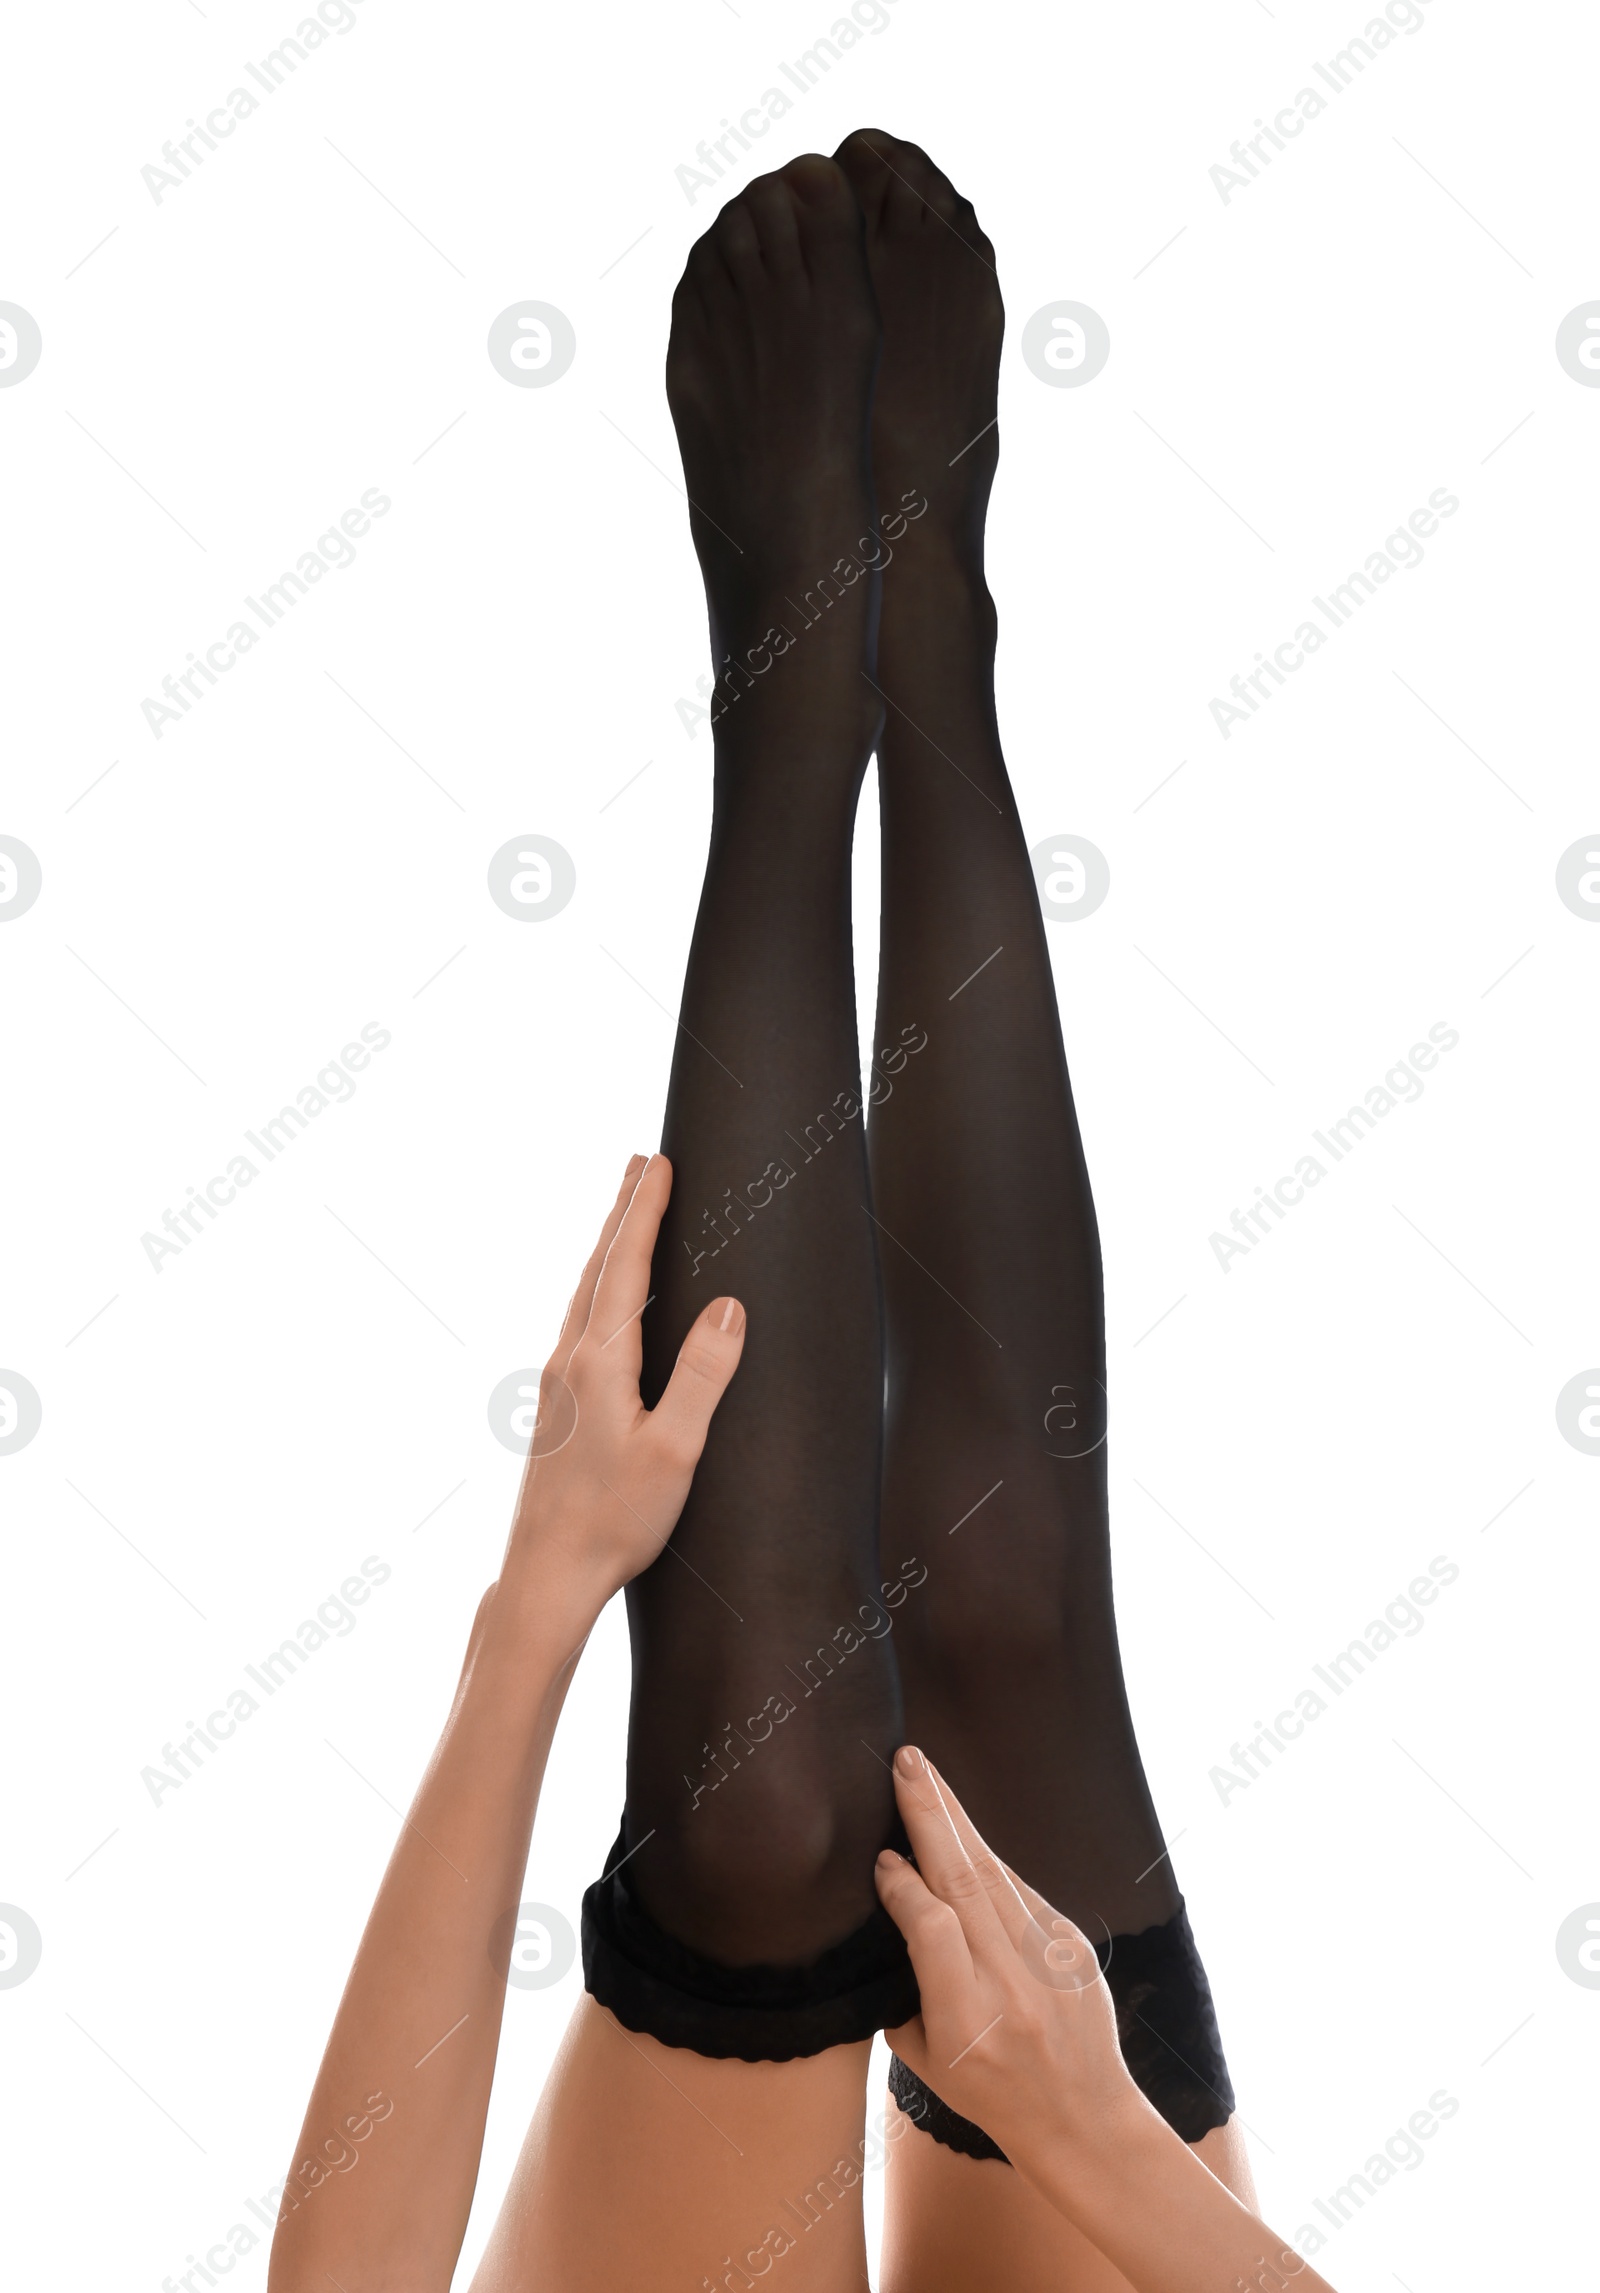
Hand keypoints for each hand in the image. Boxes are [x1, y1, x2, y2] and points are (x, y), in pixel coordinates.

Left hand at [502, 1153, 744, 1620]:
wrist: (547, 1575)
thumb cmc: (615, 1522)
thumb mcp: (676, 1451)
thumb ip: (702, 1375)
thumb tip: (731, 1306)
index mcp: (599, 1362)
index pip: (625, 1265)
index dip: (644, 1210)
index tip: (659, 1162)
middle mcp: (568, 1362)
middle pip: (597, 1268)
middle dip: (621, 1212)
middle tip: (640, 1163)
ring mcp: (555, 1385)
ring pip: (584, 1295)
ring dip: (607, 1248)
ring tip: (626, 1215)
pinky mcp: (555, 1409)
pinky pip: (579, 1325)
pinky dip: (599, 1289)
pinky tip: (607, 1306)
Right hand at [874, 1747, 1142, 2174]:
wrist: (1083, 2119)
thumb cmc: (990, 2095)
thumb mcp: (927, 2060)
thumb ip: (904, 1988)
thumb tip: (893, 1906)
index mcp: (968, 2022)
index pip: (932, 1928)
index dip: (903, 1885)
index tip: (880, 1856)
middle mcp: (1014, 1985)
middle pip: (966, 1882)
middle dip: (932, 1815)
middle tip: (908, 1762)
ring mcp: (1051, 1963)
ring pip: (996, 1873)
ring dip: (958, 1820)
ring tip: (927, 1776)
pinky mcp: (1074, 1947)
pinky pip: (1022, 1891)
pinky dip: (988, 1862)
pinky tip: (965, 1838)